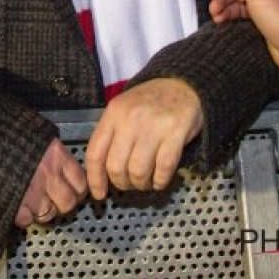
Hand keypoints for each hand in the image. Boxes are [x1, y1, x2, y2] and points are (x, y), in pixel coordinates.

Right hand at [14, 138, 86, 227]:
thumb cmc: (4, 129)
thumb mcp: (33, 132)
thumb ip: (48, 148)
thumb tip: (57, 159)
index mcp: (56, 155)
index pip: (80, 182)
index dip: (77, 188)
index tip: (72, 189)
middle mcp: (48, 176)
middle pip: (68, 203)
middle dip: (62, 203)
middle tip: (52, 199)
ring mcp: (32, 192)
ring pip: (48, 214)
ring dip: (42, 211)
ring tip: (32, 203)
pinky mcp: (14, 205)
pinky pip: (26, 220)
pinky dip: (22, 216)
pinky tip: (16, 204)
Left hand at [85, 78, 202, 199]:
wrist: (182, 84)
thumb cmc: (149, 102)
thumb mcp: (123, 110)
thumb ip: (112, 135)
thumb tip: (102, 172)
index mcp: (113, 114)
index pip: (95, 153)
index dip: (95, 179)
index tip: (99, 194)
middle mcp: (129, 119)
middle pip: (116, 166)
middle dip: (122, 183)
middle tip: (130, 184)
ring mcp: (153, 126)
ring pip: (138, 171)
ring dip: (142, 184)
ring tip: (146, 182)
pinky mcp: (176, 133)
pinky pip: (163, 168)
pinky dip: (160, 181)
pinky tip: (160, 180)